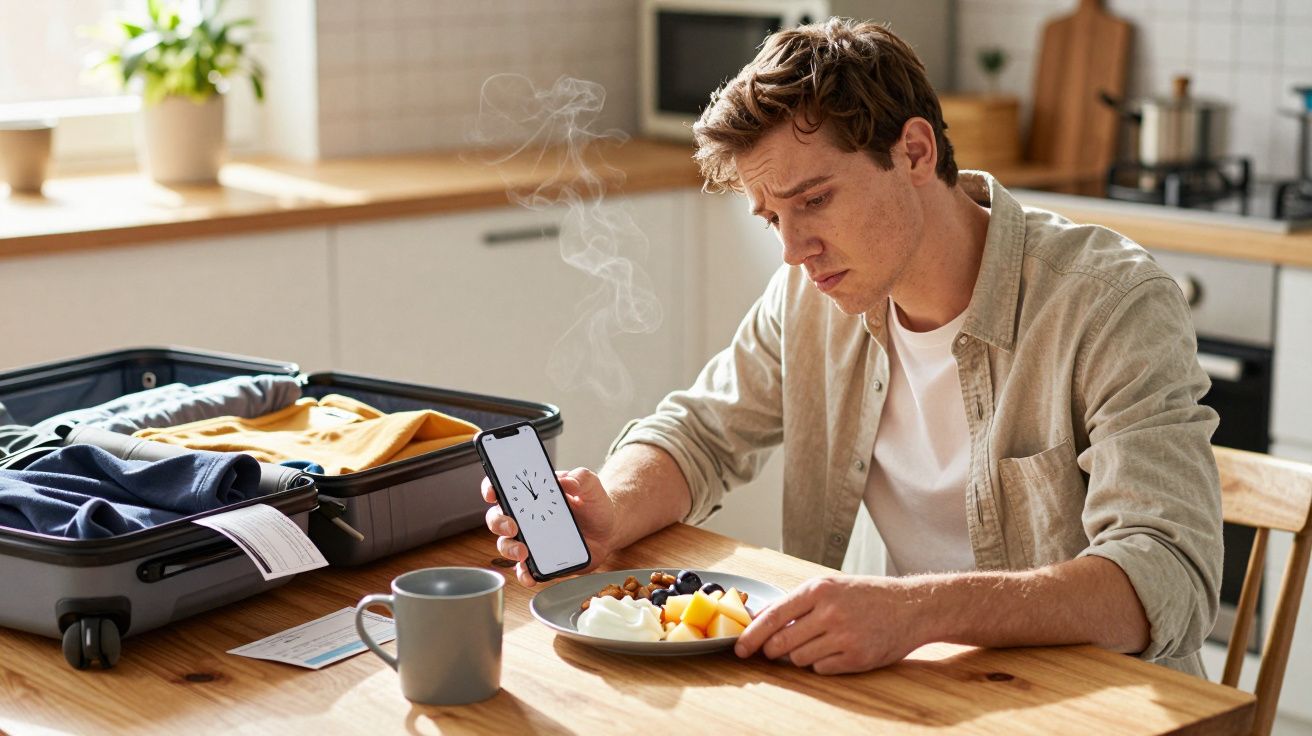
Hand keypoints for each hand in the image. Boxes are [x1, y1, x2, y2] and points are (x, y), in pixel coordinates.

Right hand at [481, 467, 619, 586]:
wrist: (609, 530)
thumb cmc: (594, 505)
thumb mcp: (591, 486)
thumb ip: (581, 478)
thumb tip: (567, 481)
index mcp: (533, 494)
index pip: (504, 488)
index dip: (492, 488)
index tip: (492, 493)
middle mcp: (526, 516)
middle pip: (498, 518)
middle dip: (498, 522)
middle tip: (512, 527)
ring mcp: (531, 539)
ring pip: (506, 544)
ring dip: (509, 549)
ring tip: (523, 552)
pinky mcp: (541, 560)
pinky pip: (525, 569)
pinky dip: (524, 573)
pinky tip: (531, 575)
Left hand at [733, 575, 928, 674]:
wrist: (910, 607)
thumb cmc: (866, 595)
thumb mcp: (830, 586)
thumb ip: (796, 602)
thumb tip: (759, 620)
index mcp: (819, 590)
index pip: (773, 617)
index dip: (752, 636)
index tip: (739, 648)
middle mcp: (830, 613)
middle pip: (781, 643)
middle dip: (772, 649)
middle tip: (776, 648)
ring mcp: (844, 637)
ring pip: (798, 658)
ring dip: (800, 655)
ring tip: (819, 641)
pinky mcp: (856, 658)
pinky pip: (821, 669)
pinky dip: (822, 662)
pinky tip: (836, 649)